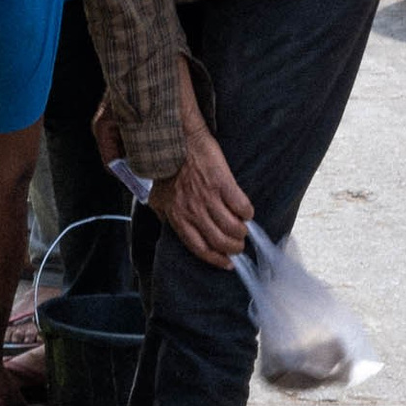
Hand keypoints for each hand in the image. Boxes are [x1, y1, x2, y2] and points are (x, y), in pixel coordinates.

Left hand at [154, 104, 253, 266]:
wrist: (175, 141)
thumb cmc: (166, 169)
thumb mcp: (158, 198)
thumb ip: (166, 215)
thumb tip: (171, 227)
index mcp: (177, 218)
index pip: (199, 248)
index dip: (215, 259)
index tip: (227, 264)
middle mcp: (194, 212)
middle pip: (219, 241)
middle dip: (233, 248)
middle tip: (239, 246)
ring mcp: (208, 198)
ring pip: (232, 227)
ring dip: (241, 232)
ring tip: (243, 230)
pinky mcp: (223, 183)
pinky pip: (241, 206)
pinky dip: (247, 212)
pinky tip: (247, 212)